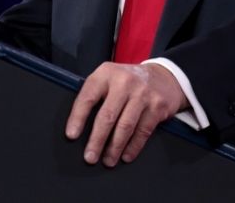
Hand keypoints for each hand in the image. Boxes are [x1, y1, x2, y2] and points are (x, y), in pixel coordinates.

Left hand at [65, 62, 188, 166]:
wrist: (162, 76)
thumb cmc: (128, 82)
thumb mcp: (109, 78)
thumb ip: (95, 95)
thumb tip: (78, 125)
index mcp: (106, 73)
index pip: (88, 97)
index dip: (78, 118)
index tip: (72, 135)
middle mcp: (124, 81)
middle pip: (107, 116)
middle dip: (97, 140)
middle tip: (90, 157)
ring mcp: (142, 93)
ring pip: (125, 126)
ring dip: (115, 147)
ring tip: (108, 160)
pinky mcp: (157, 106)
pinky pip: (143, 131)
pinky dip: (133, 147)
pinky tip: (126, 155)